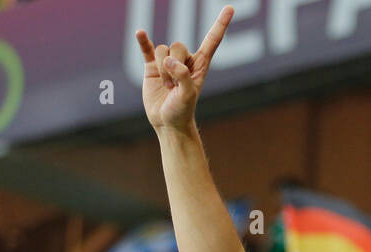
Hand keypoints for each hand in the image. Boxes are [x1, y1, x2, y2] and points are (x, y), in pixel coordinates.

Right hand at [136, 5, 232, 131]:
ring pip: (162, 49)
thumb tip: (169, 61)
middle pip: (177, 45)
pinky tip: (140, 33)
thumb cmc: (183, 110)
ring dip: (162, 69)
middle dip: (173, 65)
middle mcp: (185, 60)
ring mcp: (167, 62)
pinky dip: (143, 41)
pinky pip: (147, 48)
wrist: (167, 122)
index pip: (211, 40)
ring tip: (166, 86)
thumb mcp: (188, 95)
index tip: (230, 8)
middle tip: (174, 86)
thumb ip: (183, 76)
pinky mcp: (151, 66)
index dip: (220, 24)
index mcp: (200, 65)